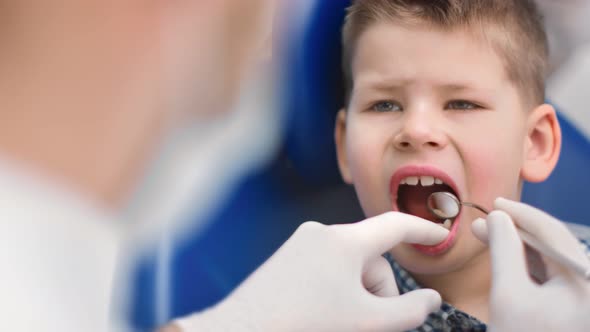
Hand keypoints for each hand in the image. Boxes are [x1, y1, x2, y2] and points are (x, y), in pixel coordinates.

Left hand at [174, 212, 447, 331]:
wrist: (242, 330)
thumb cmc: (306, 324)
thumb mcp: (366, 322)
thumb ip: (408, 311)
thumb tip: (431, 299)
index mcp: (345, 240)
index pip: (396, 226)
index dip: (424, 230)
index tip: (442, 237)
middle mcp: (322, 233)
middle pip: (371, 255)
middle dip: (380, 289)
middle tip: (372, 323)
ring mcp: (301, 243)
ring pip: (348, 264)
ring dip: (358, 292)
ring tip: (346, 320)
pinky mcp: (287, 256)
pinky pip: (326, 266)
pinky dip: (337, 287)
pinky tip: (327, 312)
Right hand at [472, 198, 589, 331]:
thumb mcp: (507, 293)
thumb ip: (503, 249)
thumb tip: (497, 217)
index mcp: (587, 283)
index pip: (553, 234)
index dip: (520, 214)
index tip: (493, 202)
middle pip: (553, 246)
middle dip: (515, 231)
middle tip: (481, 222)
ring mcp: (585, 300)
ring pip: (550, 261)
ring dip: (518, 248)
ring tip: (486, 236)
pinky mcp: (575, 310)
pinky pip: (551, 279)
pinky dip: (526, 267)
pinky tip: (504, 258)